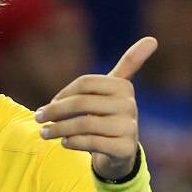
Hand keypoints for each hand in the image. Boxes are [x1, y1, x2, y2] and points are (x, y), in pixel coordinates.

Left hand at [34, 37, 157, 179]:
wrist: (119, 153)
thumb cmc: (108, 115)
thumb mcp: (113, 91)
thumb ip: (128, 64)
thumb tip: (152, 39)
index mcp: (124, 87)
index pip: (85, 83)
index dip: (63, 93)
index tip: (50, 103)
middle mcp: (130, 106)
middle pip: (82, 102)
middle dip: (55, 111)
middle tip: (38, 118)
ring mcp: (129, 128)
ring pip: (84, 124)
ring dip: (58, 129)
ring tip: (44, 133)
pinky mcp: (125, 149)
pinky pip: (91, 142)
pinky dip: (72, 142)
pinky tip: (64, 143)